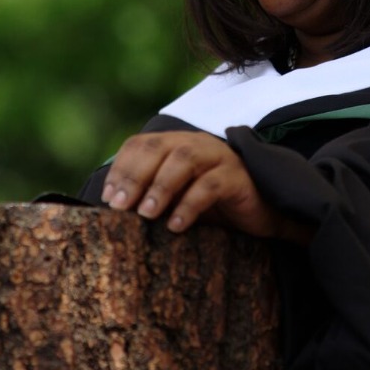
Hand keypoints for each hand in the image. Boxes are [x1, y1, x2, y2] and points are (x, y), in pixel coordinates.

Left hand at [101, 131, 289, 237]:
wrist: (263, 215)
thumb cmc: (212, 208)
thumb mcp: (176, 200)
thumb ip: (150, 198)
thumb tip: (111, 212)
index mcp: (175, 144)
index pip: (140, 144)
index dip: (121, 168)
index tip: (107, 199)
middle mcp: (195, 143)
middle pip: (159, 148)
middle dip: (135, 176)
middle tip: (120, 207)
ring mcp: (218, 157)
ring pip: (184, 159)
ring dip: (160, 186)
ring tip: (146, 214)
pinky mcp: (237, 176)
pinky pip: (211, 184)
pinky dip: (190, 204)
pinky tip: (177, 226)